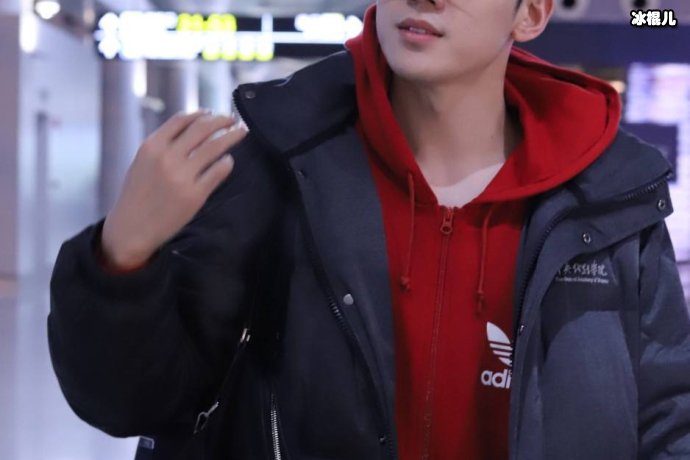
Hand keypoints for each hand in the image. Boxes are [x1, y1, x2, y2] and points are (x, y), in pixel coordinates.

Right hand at [101, 111, 247, 269]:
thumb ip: (163, 146)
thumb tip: (192, 129)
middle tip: (234, 118)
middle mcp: (167, 157)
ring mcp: (182, 176)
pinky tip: (228, 161)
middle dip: (221, 120)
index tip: (213, 113)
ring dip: (231, 135)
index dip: (201, 114)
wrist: (132, 228)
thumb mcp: (142, 163)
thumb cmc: (138, 195)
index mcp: (152, 146)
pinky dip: (227, 162)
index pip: (182, 120)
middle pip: (202, 129)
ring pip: (214, 147)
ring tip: (241, 131)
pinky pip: (218, 171)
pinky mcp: (195, 195)